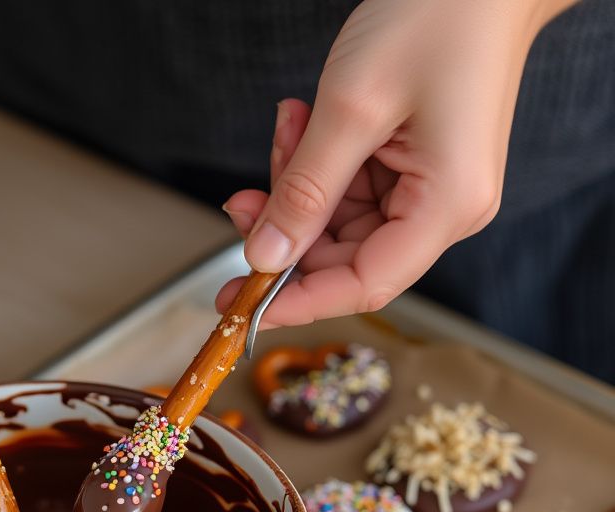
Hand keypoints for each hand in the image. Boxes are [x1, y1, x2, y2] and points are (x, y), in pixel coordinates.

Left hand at [218, 0, 573, 327]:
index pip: (364, 284)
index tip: (243, 306)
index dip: (298, 302)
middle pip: (345, 258)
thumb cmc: (438, 16)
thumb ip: (304, 192)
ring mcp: (431, 191)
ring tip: (288, 127)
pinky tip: (302, 123)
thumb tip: (264, 256)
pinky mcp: (415, 170)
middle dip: (287, 231)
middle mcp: (446, 210)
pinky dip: (315, 164)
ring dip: (297, 185)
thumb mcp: (353, 108)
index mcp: (447, 206)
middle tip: (240, 200)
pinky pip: (349, 191)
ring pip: (338, 224)